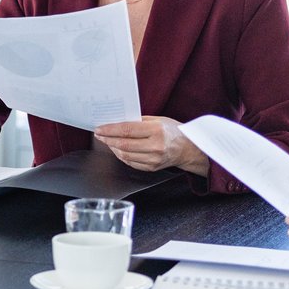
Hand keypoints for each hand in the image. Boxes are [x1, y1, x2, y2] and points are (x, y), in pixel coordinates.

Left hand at [92, 116, 208, 175]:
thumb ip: (138, 121)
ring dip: (112, 148)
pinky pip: (130, 162)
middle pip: (123, 145)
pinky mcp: (151, 168)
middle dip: (107, 139)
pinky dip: (121, 155)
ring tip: (107, 141)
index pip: (127, 130)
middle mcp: (155, 146)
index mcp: (156, 130)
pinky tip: (117, 149)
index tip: (99, 128)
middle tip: (99, 134)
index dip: (110, 130)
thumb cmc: (173, 131)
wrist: (188, 148)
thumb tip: (117, 121)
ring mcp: (154, 159)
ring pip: (125, 155)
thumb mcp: (158, 120)